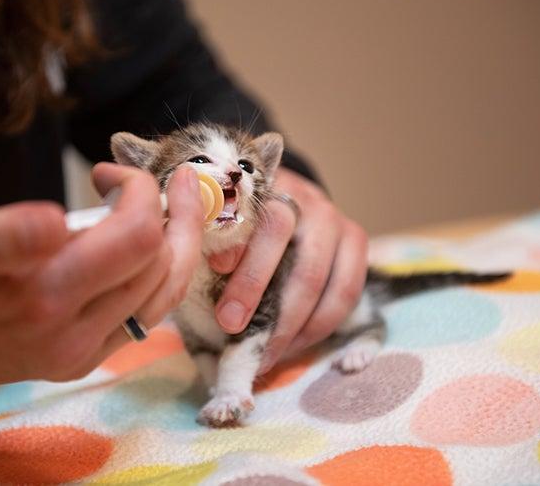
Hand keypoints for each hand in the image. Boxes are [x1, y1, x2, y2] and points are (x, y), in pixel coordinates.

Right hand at [0, 163, 201, 402]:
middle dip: (169, 212)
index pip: (137, 238)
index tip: (107, 172)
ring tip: (164, 204)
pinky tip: (146, 245)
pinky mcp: (84, 361)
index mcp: (42, 298)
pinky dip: (161, 274)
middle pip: (164, 265)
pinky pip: (148, 316)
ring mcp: (84, 353)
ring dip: (176, 242)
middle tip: (140, 180)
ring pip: (166, 293)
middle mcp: (75, 335)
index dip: (140, 192)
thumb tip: (56, 219)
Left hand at [209, 167, 367, 373]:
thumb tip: (185, 277)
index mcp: (262, 186)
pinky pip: (346, 290)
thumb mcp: (222, 227)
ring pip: (317, 273)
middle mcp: (301, 197)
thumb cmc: (242, 228)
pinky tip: (296, 345)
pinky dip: (321, 325)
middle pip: (283, 238)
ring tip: (265, 352)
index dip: (236, 239)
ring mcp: (333, 218)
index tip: (217, 269)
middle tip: (231, 328)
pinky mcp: (355, 241)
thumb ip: (208, 243)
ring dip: (289, 321)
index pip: (248, 208)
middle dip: (254, 288)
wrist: (287, 206)